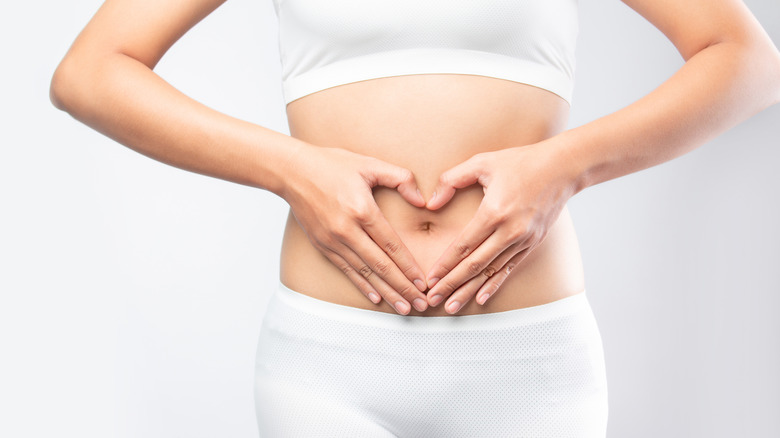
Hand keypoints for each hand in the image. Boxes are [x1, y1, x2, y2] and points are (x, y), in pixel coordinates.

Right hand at [280, 143, 429, 314]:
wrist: (292, 171)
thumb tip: (422, 201)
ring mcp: (333, 240)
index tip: (423, 282)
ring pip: (365, 273)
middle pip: (380, 265)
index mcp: (362, 209)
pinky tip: (376, 298)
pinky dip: (363, 285)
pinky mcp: (322, 245)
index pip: (391, 245)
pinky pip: (346, 270)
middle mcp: (347, 230)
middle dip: (403, 288)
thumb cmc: (332, 164)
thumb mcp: (369, 164)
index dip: (408, 267)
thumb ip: (400, 178)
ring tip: (404, 308)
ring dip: (386, 293)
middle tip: (421, 304)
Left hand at [424, 142, 580, 313]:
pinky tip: (481, 298)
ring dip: (469, 290)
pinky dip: (494, 284)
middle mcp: (510, 231)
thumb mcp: (482, 162)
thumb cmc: (520, 161)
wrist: (563, 167)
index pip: (463, 245)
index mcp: (495, 211)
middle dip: (451, 285)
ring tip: (450, 306)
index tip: (429, 279)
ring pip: (491, 272)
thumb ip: (452, 179)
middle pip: (475, 265)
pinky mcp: (533, 243)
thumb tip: (431, 203)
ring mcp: (524, 240)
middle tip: (432, 299)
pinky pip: (509, 269)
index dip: (445, 265)